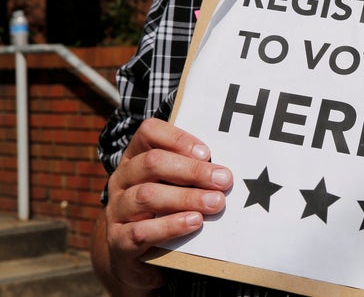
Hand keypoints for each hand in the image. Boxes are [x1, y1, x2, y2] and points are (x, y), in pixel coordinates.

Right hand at [101, 118, 232, 290]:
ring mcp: (116, 209)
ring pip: (147, 196)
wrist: (133, 253)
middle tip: (223, 180)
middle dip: (192, 171)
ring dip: (186, 198)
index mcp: (135, 157)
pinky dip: (170, 226)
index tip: (207, 153)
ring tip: (215, 202)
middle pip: (152, 163)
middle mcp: (122, 179)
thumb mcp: (172, 185)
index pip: (149, 132)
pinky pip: (141, 231)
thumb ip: (190, 173)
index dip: (178, 139)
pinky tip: (194, 222)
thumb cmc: (162, 209)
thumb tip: (224, 171)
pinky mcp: (119, 240)